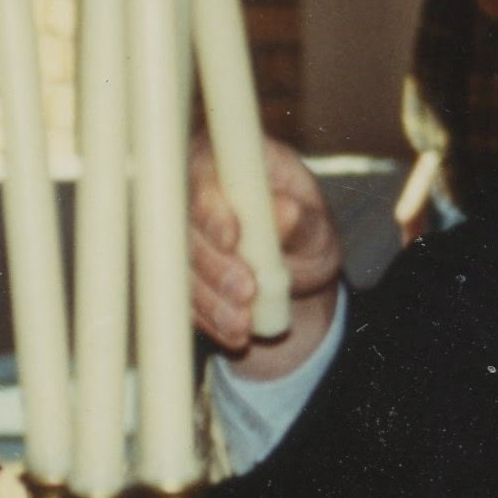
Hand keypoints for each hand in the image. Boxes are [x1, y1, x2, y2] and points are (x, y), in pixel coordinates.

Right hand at [189, 130, 341, 380]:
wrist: (294, 268)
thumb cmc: (307, 231)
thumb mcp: (319, 228)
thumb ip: (304, 221)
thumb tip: (284, 212)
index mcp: (229, 161)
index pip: (204, 174)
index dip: (211, 207)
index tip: (232, 239)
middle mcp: (195, 193)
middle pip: (184, 226)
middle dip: (214, 264)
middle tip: (246, 291)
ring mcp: (182, 233)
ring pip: (180, 266)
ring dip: (211, 300)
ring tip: (244, 324)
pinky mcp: (179, 271)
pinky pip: (183, 298)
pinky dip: (210, 320)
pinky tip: (234, 336)